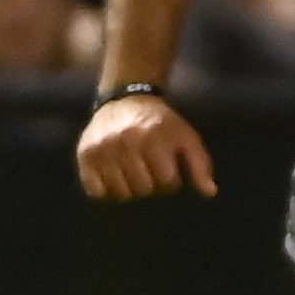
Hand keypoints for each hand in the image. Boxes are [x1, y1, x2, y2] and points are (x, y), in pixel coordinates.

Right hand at [77, 95, 216, 199]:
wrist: (126, 101)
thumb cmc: (162, 124)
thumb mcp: (186, 138)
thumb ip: (200, 165)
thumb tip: (210, 193)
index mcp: (153, 137)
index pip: (166, 181)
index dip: (170, 181)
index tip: (168, 171)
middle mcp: (125, 142)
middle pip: (142, 189)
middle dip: (150, 186)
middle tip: (149, 172)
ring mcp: (102, 149)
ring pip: (120, 193)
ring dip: (130, 190)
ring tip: (134, 174)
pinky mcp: (85, 155)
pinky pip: (95, 191)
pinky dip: (106, 190)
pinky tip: (115, 177)